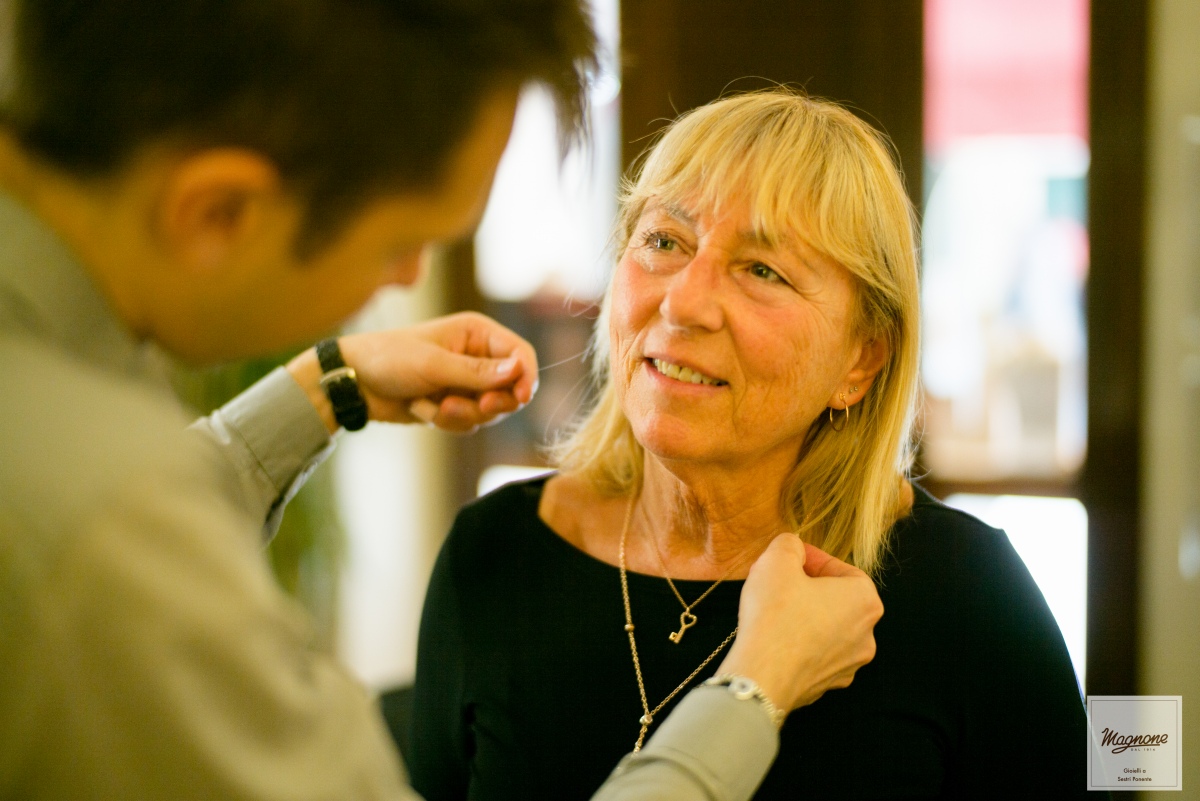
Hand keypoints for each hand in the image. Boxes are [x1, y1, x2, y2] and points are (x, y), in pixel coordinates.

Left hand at [287, 312, 537, 433]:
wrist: (354, 383)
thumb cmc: (389, 359)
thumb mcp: (433, 364)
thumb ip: (476, 373)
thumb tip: (517, 371)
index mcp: (477, 333)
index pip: (520, 354)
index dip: (526, 376)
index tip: (520, 398)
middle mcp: (477, 356)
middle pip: (511, 388)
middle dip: (490, 403)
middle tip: (473, 407)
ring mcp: (466, 383)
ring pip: (490, 411)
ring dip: (461, 415)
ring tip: (432, 406)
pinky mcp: (454, 404)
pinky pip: (468, 423)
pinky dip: (445, 421)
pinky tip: (420, 408)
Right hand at [717, 535, 882, 714]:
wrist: (762, 676)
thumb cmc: (775, 614)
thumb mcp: (778, 559)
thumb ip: (790, 544)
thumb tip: (793, 547)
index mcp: (865, 601)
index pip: (844, 570)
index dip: (815, 559)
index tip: (792, 557)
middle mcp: (867, 635)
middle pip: (838, 600)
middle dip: (811, 588)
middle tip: (782, 581)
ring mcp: (849, 665)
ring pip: (828, 629)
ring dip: (807, 616)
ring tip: (776, 609)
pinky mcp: (828, 685)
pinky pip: (816, 654)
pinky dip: (800, 643)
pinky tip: (776, 638)